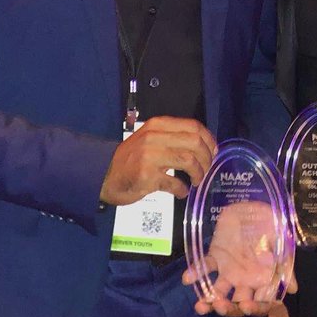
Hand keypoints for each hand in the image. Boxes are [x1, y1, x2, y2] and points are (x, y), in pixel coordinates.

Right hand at [100, 116, 216, 204]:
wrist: (103, 174)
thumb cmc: (130, 159)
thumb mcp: (149, 139)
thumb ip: (172, 138)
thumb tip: (203, 146)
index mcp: (158, 125)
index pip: (193, 126)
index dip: (209, 140)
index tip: (213, 151)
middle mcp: (154, 137)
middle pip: (195, 142)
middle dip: (207, 158)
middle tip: (206, 170)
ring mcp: (150, 156)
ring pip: (189, 160)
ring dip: (198, 174)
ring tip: (196, 181)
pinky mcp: (146, 176)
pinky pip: (174, 183)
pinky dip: (182, 189)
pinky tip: (181, 192)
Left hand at [182, 200, 296, 315]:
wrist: (258, 205)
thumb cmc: (274, 227)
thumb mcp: (284, 245)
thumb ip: (287, 266)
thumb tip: (292, 289)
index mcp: (264, 281)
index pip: (261, 304)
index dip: (254, 310)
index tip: (246, 306)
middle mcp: (246, 281)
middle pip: (236, 304)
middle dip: (228, 309)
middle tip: (220, 305)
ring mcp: (229, 271)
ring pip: (218, 291)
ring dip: (209, 300)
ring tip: (201, 306)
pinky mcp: (216, 257)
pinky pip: (205, 267)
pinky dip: (196, 273)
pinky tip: (188, 278)